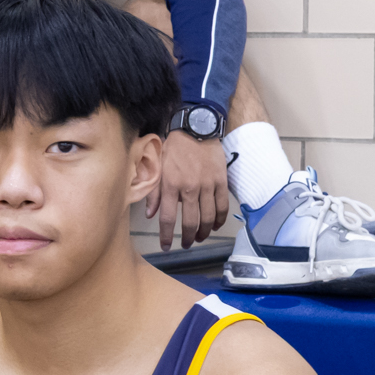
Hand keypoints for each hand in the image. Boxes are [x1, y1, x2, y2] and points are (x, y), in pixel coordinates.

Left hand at [150, 130, 231, 249]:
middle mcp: (189, 188)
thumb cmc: (173, 147)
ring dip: (204, 232)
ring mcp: (207, 186)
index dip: (166, 236)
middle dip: (187, 238)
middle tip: (186, 244)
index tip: (166, 246)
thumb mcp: (157, 166)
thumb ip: (153, 192)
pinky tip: (215, 226)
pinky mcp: (221, 182)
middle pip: (190, 222)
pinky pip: (223, 206)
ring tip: (199, 238)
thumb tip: (151, 214)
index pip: (167, 219)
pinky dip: (220, 220)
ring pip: (208, 218)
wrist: (196, 128)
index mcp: (170, 185)